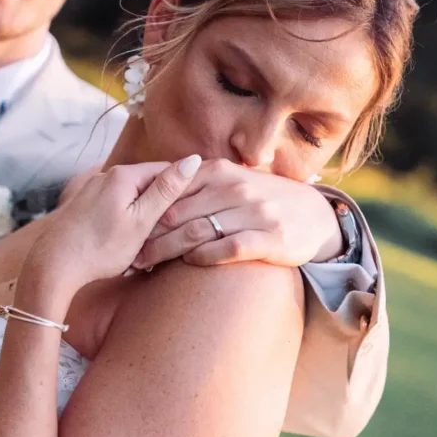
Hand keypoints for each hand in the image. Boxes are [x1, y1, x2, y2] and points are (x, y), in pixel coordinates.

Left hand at [26, 155, 202, 291]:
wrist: (54, 266)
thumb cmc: (100, 248)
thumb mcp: (141, 221)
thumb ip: (166, 191)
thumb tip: (193, 160)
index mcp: (124, 175)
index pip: (166, 170)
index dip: (182, 190)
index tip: (191, 211)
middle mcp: (106, 176)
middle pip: (148, 184)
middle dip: (160, 207)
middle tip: (165, 235)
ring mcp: (93, 189)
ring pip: (131, 198)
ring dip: (142, 218)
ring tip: (143, 245)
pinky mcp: (85, 205)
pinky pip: (115, 207)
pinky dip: (125, 223)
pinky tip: (123, 244)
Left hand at [133, 159, 343, 268]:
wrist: (313, 215)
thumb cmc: (261, 200)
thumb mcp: (231, 181)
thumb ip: (197, 185)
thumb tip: (152, 193)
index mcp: (220, 171)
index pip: (171, 191)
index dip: (145, 212)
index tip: (124, 230)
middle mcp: (235, 187)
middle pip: (177, 213)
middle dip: (148, 235)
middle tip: (127, 253)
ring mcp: (253, 212)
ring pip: (197, 231)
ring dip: (166, 251)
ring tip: (145, 265)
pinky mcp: (269, 237)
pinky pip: (227, 248)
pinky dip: (203, 257)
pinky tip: (188, 263)